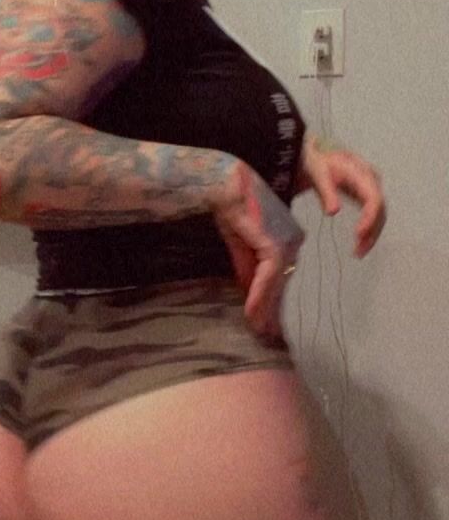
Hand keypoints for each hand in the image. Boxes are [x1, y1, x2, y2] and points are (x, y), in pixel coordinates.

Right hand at [210, 161, 304, 341]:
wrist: (227, 185)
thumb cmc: (232, 206)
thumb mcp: (238, 242)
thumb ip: (245, 266)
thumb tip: (246, 290)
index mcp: (285, 238)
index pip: (278, 276)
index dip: (270, 299)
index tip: (265, 320)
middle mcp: (291, 242)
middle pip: (279, 283)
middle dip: (270, 311)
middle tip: (265, 335)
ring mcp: (285, 244)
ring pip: (274, 285)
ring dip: (264, 310)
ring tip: (259, 331)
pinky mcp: (275, 246)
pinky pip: (267, 278)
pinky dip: (259, 297)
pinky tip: (252, 314)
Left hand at [296, 134, 386, 255]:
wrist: (317, 153)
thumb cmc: (317, 162)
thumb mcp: (318, 174)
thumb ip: (326, 192)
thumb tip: (333, 212)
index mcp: (361, 173)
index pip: (374, 198)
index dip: (369, 218)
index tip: (359, 234)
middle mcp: (372, 180)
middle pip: (380, 209)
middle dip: (372, 232)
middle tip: (358, 251)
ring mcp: (371, 188)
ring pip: (379, 215)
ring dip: (371, 235)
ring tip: (358, 253)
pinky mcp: (367, 195)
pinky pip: (373, 214)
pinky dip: (368, 230)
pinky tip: (359, 243)